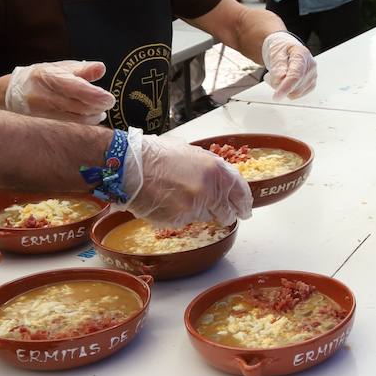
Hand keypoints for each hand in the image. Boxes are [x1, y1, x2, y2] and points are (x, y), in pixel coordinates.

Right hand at [5, 60, 114, 124]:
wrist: (11, 93)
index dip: (95, 95)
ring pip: (75, 120)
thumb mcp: (59, 67)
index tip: (109, 99)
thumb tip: (101, 68)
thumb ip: (82, 69)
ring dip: (92, 117)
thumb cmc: (41, 77)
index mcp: (49, 78)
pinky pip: (67, 128)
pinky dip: (82, 124)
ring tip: (99, 112)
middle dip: (97, 107)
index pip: (76, 88)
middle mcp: (44, 97)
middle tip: (107, 103)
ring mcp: (42, 113)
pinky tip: (88, 119)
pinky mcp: (42, 125)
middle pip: (78, 107)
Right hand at [121, 128, 251, 226]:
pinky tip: (167, 201)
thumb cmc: (157, 156)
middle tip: (218, 213)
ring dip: (197, 211)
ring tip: (178, 195)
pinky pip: (185, 221)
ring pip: (205, 217)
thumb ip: (212, 170)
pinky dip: (180, 215)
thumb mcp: (193, 154)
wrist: (130, 166)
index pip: (240, 192)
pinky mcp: (179, 220)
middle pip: (226, 211)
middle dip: (223, 213)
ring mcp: (195, 207)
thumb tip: (224, 184)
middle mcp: (209, 190)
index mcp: (216, 170)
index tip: (245, 210)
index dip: (244, 203)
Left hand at [261, 30, 316, 98]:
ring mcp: (312, 76)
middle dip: (279, 85)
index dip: (286, 88)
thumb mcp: (275, 53)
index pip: (295, 75)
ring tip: (278, 76)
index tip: (276, 96)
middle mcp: (311, 66)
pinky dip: (287, 91)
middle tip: (271, 75)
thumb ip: (278, 65)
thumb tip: (280, 78)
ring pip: (295, 93)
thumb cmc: (281, 49)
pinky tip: (284, 81)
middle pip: (295, 87)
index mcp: (302, 55)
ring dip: (282, 88)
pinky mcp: (311, 85)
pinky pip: (296, 95)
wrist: (285, 50)